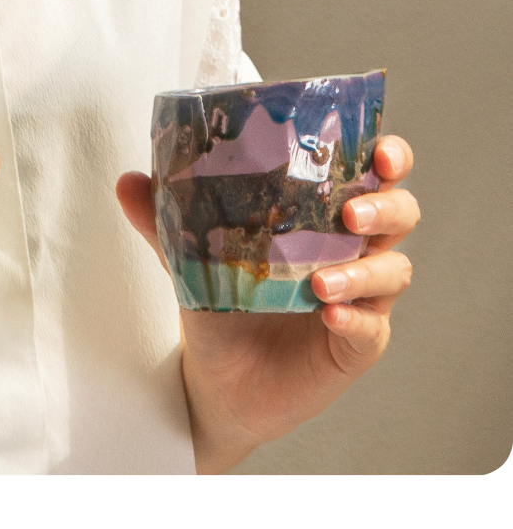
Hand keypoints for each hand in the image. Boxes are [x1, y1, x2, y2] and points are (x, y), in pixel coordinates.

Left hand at [116, 136, 418, 472]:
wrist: (213, 379)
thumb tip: (128, 181)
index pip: (373, 174)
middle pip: (400, 215)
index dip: (387, 157)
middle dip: (385, 206)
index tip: (378, 148)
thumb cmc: (219, 301)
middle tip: (350, 214)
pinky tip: (329, 314)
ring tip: (320, 280)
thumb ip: (163, 218)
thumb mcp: (189, 255)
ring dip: (363, 270)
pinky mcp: (355, 345)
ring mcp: (361, 298)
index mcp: (323, 214)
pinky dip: (355, 317)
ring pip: (393, 270)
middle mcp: (352, 250)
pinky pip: (372, 328)